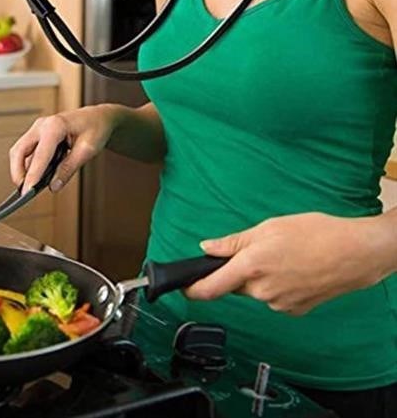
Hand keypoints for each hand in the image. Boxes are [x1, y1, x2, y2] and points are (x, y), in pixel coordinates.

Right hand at [9, 104, 124, 193]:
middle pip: (19, 150)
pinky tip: (36, 177)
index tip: (27, 193)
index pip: (39, 155)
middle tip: (24, 192)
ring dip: (21, 169)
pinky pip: (26, 151)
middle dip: (17, 172)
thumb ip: (69, 168)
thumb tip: (54, 186)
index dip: (32, 176)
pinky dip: (28, 165)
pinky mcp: (38, 134)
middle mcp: (43, 125)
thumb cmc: (96, 128)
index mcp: (55, 126)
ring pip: (20, 151)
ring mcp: (39, 128)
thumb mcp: (87, 150)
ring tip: (30, 187)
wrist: (99, 117)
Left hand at [186, 212, 391, 315]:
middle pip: (236, 285)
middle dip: (239, 270)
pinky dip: (278, 285)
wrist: (353, 253)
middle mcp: (262, 290)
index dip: (192, 290)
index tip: (183, 288)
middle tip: (262, 249)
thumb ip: (234, 241)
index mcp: (251, 265)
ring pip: (256, 291)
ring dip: (261, 276)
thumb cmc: (316, 233)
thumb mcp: (269, 226)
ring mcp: (278, 303)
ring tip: (286, 256)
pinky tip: (295, 269)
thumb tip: (208, 247)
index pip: (210, 287)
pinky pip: (274, 297)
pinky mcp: (293, 310)